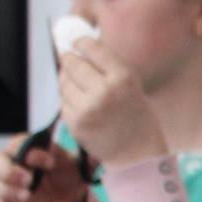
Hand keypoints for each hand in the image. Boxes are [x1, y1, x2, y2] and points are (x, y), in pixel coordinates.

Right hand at [0, 135, 88, 201]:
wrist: (70, 201)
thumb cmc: (69, 176)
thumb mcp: (80, 166)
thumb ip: (87, 159)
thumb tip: (100, 152)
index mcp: (29, 150)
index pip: (17, 143)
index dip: (28, 151)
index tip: (50, 162)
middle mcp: (13, 164)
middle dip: (7, 170)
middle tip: (28, 180)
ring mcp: (8, 186)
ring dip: (6, 191)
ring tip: (27, 197)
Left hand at [58, 37, 167, 169]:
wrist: (138, 158)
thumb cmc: (136, 120)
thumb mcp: (132, 88)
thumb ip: (108, 68)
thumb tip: (76, 47)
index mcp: (124, 78)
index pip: (91, 47)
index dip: (80, 43)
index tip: (77, 44)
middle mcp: (105, 90)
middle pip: (71, 62)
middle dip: (71, 61)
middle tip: (75, 65)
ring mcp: (88, 107)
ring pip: (63, 81)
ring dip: (69, 83)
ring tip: (85, 93)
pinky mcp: (75, 121)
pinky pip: (63, 101)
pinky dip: (70, 102)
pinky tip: (85, 110)